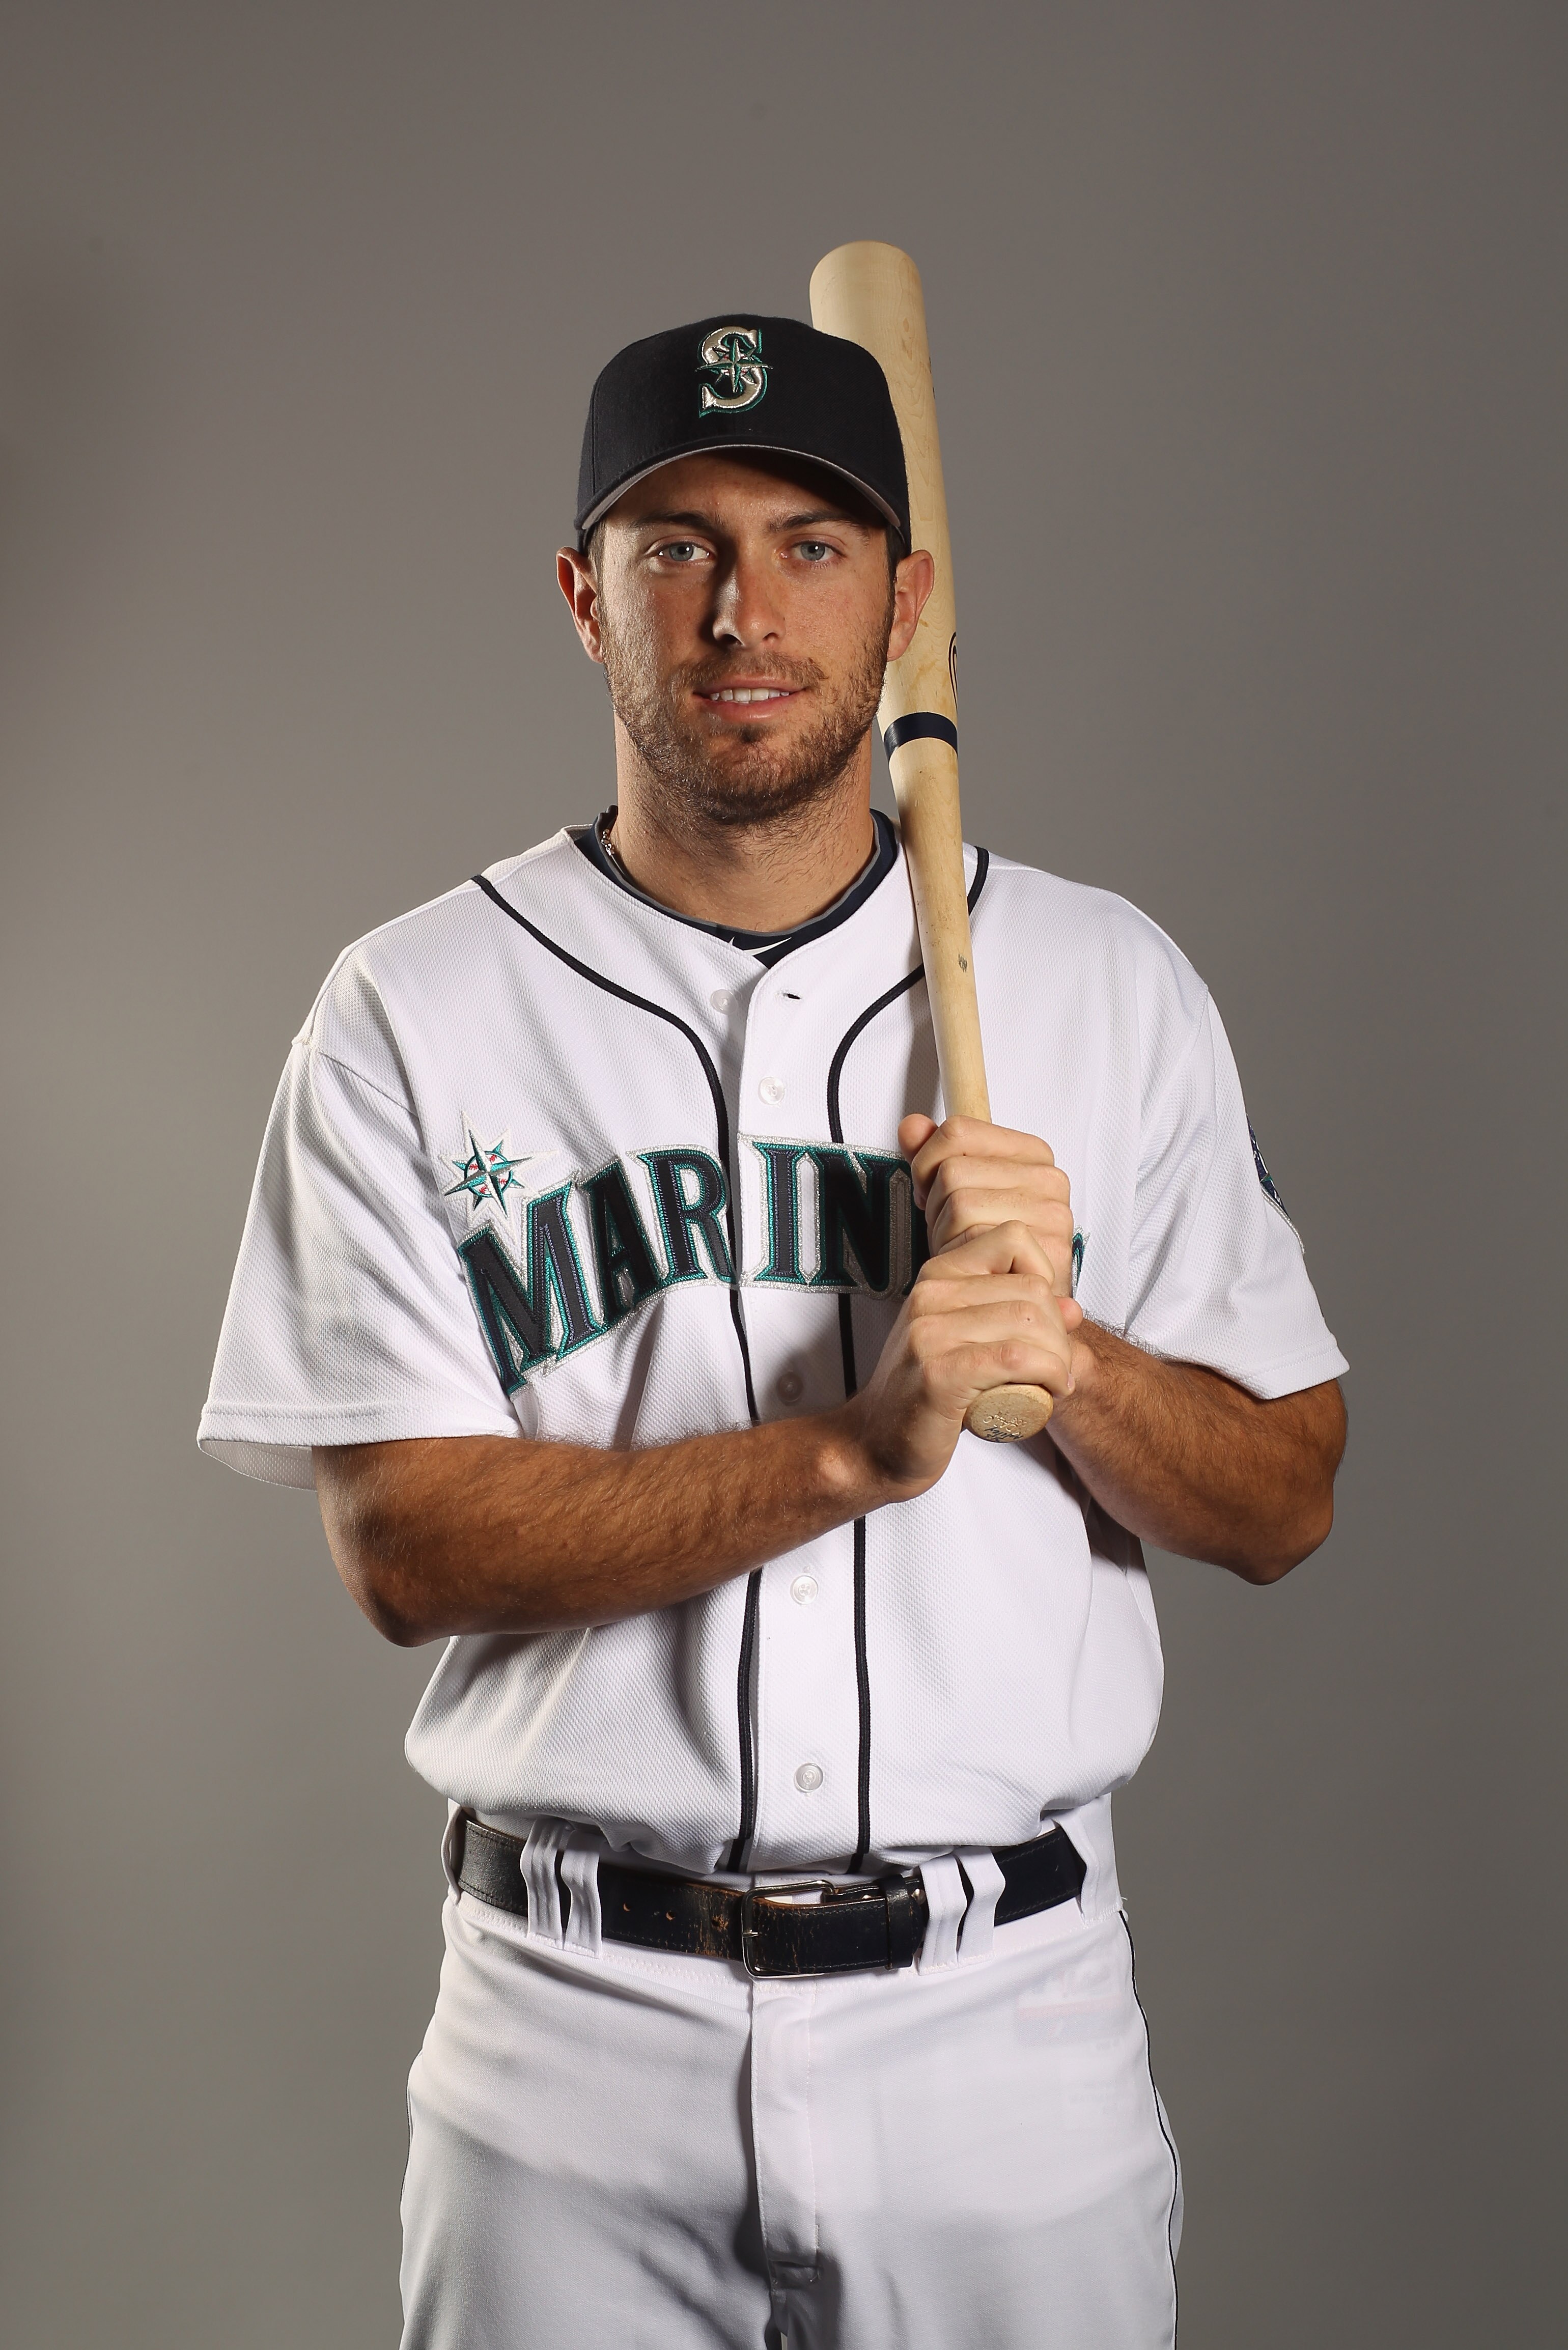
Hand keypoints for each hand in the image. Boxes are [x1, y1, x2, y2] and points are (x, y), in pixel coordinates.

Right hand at [840, 1222, 1083, 1498]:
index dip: (1045, 1276)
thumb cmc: (927, 1395)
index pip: (1014, 1239)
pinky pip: (1017, 1357)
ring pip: (1030, 1322)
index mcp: (938, 1276)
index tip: (1045, 1320)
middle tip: (1057, 1365)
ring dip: (1059, 1357)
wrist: (875, 1444)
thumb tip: (1072, 1307)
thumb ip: (1016, 1320)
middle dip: (1060, 1331)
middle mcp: (930, 1294)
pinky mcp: (939, 1373)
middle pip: (1032, 1289)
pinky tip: (1051, 1390)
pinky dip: (1049, 1373)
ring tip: (1055, 1381)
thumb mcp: (971, 1343)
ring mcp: (930, 1332)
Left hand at [899, 1114, 1076, 1295]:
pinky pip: (975, 1236)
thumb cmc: (991, 1252)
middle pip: (953, 1169)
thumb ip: (933, 1156)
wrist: (1018, 1304)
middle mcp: (1049, 1179)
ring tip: (965, 1248)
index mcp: (1032, 1154)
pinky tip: (972, 1265)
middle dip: (937, 1206)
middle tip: (952, 1231)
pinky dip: (960, 1254)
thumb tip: (912, 1126)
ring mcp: (1051, 1212)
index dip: (929, 1162)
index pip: (958, 1132)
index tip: (933, 1189)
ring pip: (959, 1201)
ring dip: (947, 1233)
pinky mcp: (1044, 1247)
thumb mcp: (954, 1194)